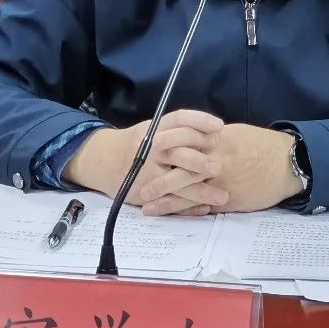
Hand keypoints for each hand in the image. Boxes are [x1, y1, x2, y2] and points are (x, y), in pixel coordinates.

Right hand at [64, 111, 229, 215]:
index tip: (220, 126)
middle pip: (177, 152)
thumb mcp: (155, 130)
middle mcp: (151, 148)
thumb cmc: (140, 145)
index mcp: (156, 129)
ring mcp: (146, 171)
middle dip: (199, 161)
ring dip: (200, 191)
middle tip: (219, 168)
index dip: (200, 121)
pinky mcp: (143, 192)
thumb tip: (217, 131)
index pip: (179, 119)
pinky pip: (169, 201)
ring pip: (175, 183)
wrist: (106, 161)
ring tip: (222, 197)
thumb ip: (179, 131)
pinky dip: (187, 206)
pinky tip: (205, 208)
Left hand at [140, 124, 302, 215]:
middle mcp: (216, 159)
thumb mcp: (237, 135)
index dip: (165, 145)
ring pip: (187, 189)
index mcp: (217, 139)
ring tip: (147, 206)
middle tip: (139, 186)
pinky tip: (173, 214)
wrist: (288, 163)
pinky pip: (203, 204)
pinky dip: (186, 210)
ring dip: (165, 199)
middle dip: (158, 178)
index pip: (184, 140)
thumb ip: (214, 140)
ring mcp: (222, 180)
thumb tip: (196, 142)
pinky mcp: (230, 197)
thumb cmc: (263, 146)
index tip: (148, 149)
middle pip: (179, 168)